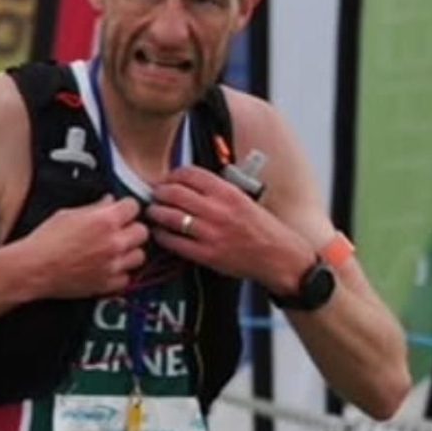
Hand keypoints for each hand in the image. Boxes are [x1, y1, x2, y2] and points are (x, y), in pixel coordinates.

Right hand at [22, 196, 148, 297]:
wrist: (34, 268)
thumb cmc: (46, 240)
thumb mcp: (69, 214)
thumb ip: (95, 207)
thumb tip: (109, 201)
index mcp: (105, 220)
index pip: (134, 206)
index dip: (125, 208)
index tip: (120, 211)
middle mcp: (114, 243)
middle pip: (142, 231)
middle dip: (131, 229)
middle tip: (118, 231)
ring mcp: (113, 265)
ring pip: (139, 256)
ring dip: (129, 252)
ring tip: (114, 251)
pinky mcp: (108, 284)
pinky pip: (127, 277)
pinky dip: (120, 273)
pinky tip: (107, 268)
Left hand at [146, 166, 310, 285]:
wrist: (278, 256)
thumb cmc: (263, 228)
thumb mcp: (244, 199)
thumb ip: (219, 190)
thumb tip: (191, 184)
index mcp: (228, 193)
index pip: (191, 174)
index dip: (173, 175)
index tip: (168, 179)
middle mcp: (218, 210)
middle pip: (175, 193)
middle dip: (160, 192)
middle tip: (155, 194)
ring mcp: (211, 233)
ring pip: (171, 217)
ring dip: (156, 212)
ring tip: (153, 211)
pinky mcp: (207, 255)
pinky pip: (175, 243)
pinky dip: (162, 236)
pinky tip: (159, 233)